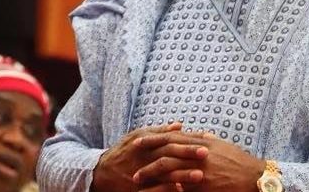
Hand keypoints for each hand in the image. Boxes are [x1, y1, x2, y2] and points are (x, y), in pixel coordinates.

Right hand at [90, 123, 208, 191]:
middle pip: (169, 154)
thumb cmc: (124, 152)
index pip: (172, 139)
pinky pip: (154, 190)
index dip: (189, 139)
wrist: (101, 173)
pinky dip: (167, 190)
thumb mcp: (137, 136)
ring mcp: (142, 174)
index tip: (207, 139)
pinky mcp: (138, 188)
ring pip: (164, 174)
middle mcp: (145, 157)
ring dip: (182, 175)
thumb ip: (159, 131)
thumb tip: (179, 124)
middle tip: (207, 153)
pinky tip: (181, 191)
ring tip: (200, 175)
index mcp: (147, 142)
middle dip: (188, 154)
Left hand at [135, 133, 264, 191]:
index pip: (173, 136)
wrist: (254, 178)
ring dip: (151, 172)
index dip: (155, 137)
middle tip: (132, 157)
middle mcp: (199, 152)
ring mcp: (200, 167)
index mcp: (202, 142)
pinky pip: (178, 184)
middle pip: (167, 149)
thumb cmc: (240, 163)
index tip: (140, 140)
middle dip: (148, 153)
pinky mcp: (202, 183)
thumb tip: (201, 134)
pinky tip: (154, 191)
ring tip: (136, 179)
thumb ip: (209, 140)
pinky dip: (164, 187)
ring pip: (168, 167)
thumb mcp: (223, 146)